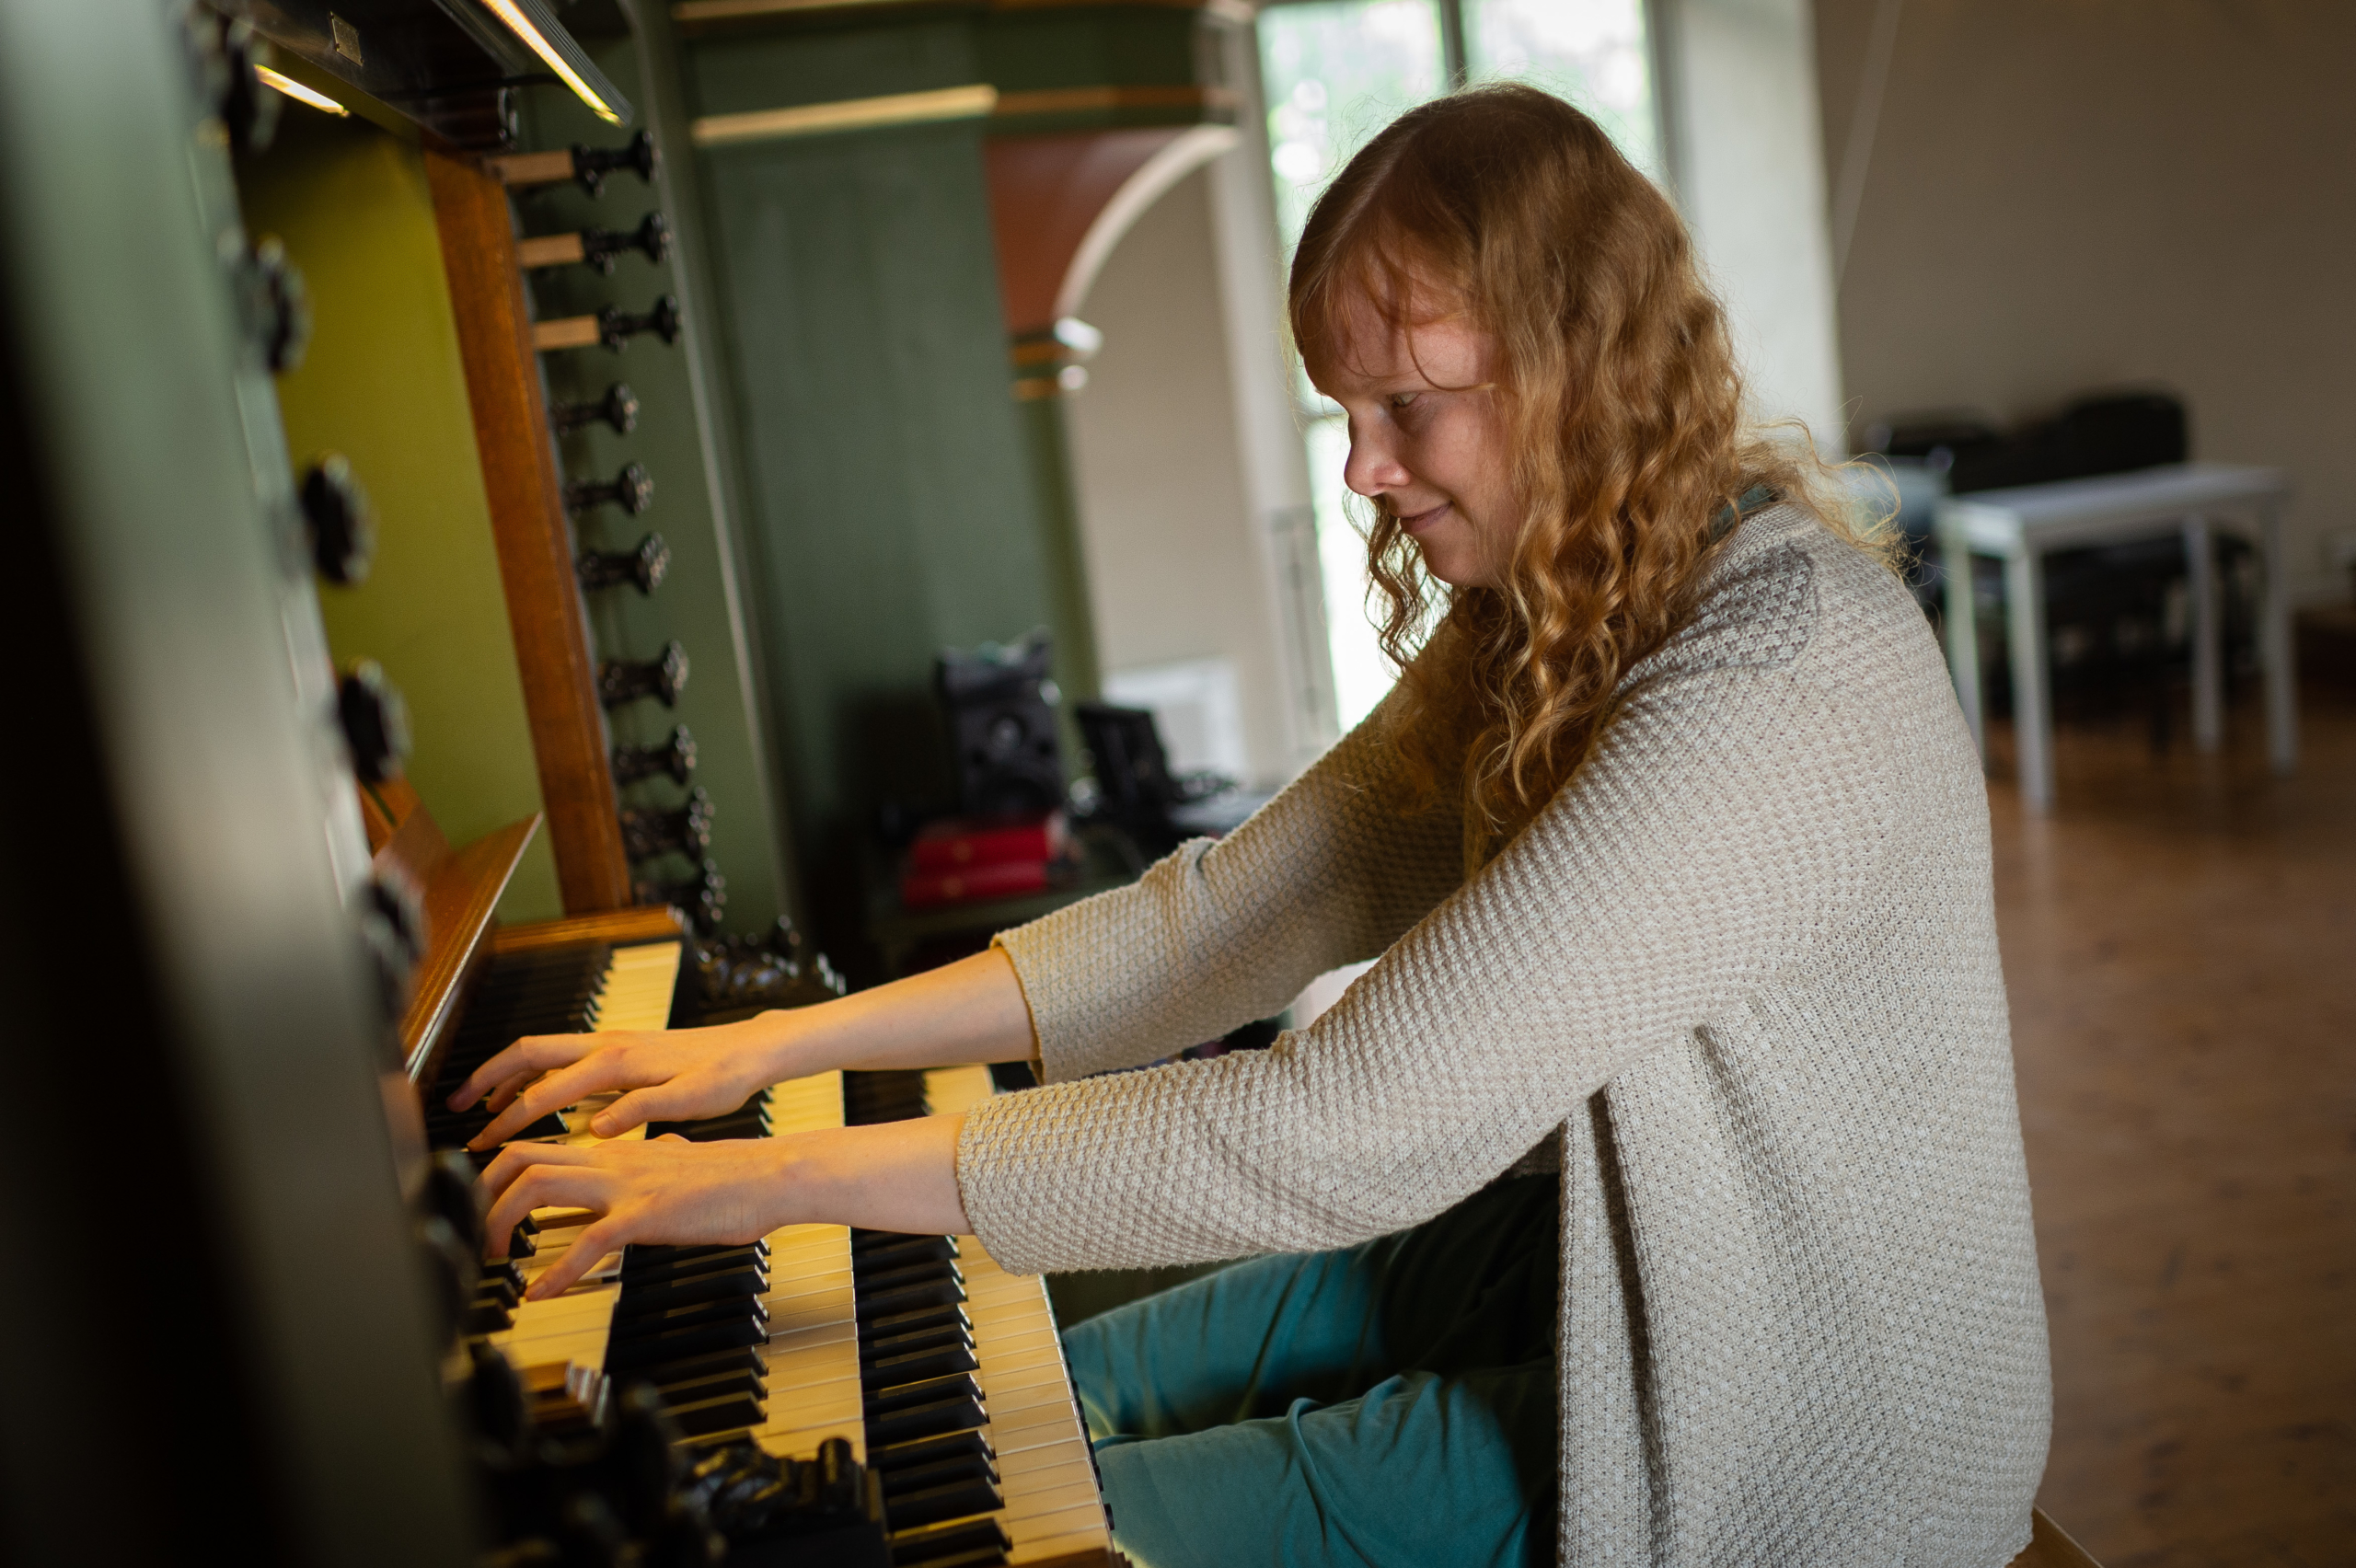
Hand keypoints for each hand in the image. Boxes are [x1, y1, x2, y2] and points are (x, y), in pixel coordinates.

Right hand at [447, 1016, 788, 1148]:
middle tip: (455, 1107)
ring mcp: (612, 1042)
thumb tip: (595, 1130)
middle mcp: (607, 1045)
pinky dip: (536, 1072)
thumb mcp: (688, 1101)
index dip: (509, 1117)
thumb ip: (640, 1112)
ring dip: (507, 1073)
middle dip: (486, 1078)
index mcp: (617, 1062)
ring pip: (543, 1051)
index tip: (483, 1141)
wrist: (750, 1049)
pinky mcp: (621, 1047)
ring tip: (480, 1104)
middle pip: (527, 1053)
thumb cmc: (725, 1076)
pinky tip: (535, 1096)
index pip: (545, 1090)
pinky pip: (564, 1055)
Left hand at [482, 1134, 792, 1298]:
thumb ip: (655, 1158)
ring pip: (538, 1186)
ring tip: (498, 1261)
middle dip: (482, 1195)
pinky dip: (555, 1272)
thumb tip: (656, 1153)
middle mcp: (610, 1161)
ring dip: (503, 1223)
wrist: (769, 1176)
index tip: (483, 1207)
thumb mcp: (679, 1159)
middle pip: (520, 1158)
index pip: (536, 1149)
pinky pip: (587, 1241)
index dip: (495, 1176)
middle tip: (477, 1236)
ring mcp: (624, 1185)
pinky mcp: (645, 1213)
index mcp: (613, 1152)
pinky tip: (542, 1294)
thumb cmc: (732, 1176)